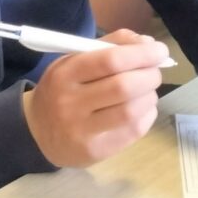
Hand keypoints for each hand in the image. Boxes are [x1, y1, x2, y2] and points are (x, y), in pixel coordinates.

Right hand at [22, 29, 167, 165]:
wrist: (38, 132)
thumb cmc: (63, 88)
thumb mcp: (75, 58)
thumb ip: (112, 45)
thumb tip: (148, 44)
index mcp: (66, 73)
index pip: (110, 60)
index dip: (141, 54)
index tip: (159, 50)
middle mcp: (70, 103)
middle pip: (123, 86)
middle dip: (150, 75)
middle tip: (156, 70)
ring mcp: (81, 131)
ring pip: (130, 111)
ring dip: (150, 96)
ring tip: (148, 89)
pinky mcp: (94, 152)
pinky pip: (132, 132)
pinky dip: (147, 115)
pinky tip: (144, 107)